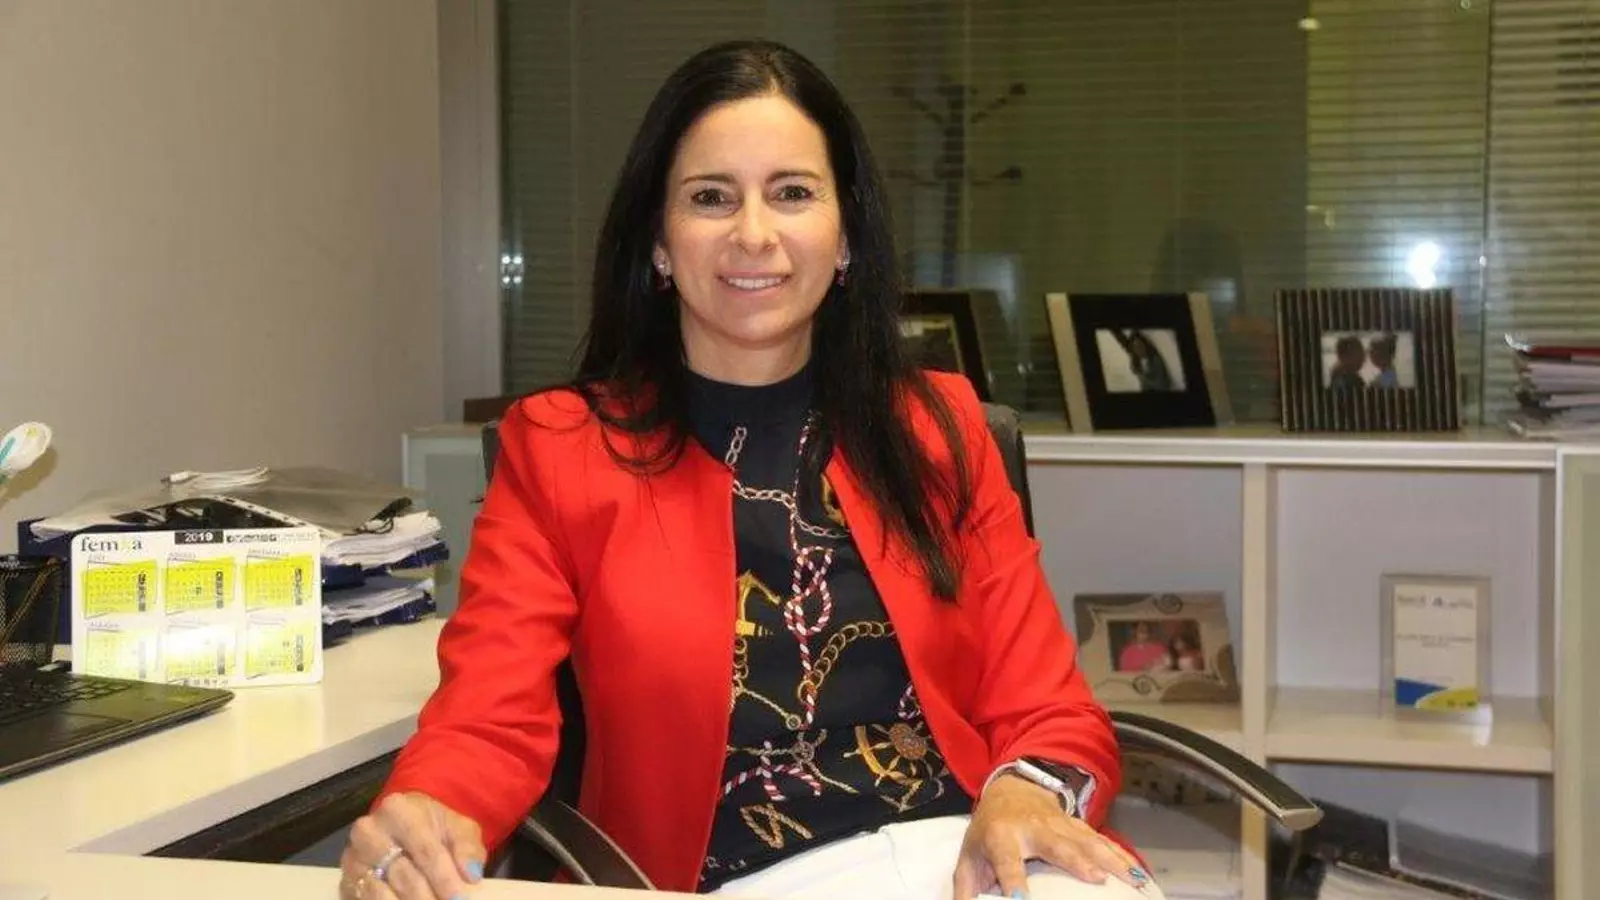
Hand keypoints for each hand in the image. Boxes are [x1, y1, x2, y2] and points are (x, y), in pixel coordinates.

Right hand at [339, 791, 487, 899]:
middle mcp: (368, 832)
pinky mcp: (346, 882)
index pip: (424, 849)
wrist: (403, 825)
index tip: (459, 898)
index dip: (444, 877)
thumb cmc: (434, 827)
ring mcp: (352, 858)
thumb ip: (467, 848)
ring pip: (381, 893)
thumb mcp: (458, 829)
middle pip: (403, 874)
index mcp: (397, 810)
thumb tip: (471, 874)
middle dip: (427, 898)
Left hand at [952, 775, 1147, 898]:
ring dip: (1111, 859)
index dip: (1013, 881)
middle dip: (1076, 860)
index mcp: (1000, 837)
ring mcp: (1059, 824)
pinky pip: (1103, 842)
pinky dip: (1123, 857)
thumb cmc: (988, 835)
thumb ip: (967, 892)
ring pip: (1087, 841)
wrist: (1010, 792)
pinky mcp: (1078, 826)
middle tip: (1095, 879)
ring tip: (1133, 881)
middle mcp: (1032, 827)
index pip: (1007, 861)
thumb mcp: (969, 861)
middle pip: (1056, 844)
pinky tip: (1140, 875)